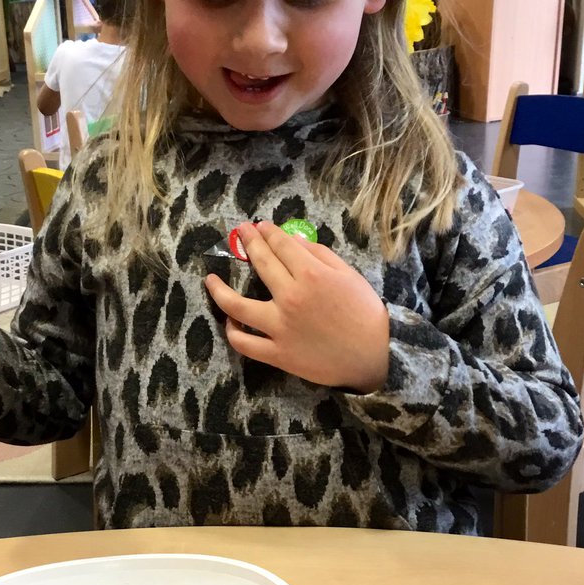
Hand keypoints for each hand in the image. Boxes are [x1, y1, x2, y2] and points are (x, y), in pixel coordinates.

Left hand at [204, 220, 389, 392]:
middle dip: (247, 242)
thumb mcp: (350, 276)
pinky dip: (233, 331)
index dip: (268, 232)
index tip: (259, 226)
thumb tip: (294, 240)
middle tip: (239, 232)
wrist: (373, 359)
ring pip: (236, 305)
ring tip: (210, 279)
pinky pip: (245, 343)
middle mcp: (290, 297)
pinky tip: (229, 320)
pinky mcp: (277, 353)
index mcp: (311, 275)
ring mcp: (280, 327)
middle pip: (260, 263)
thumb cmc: (366, 315)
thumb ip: (321, 255)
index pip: (281, 245)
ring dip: (218, 289)